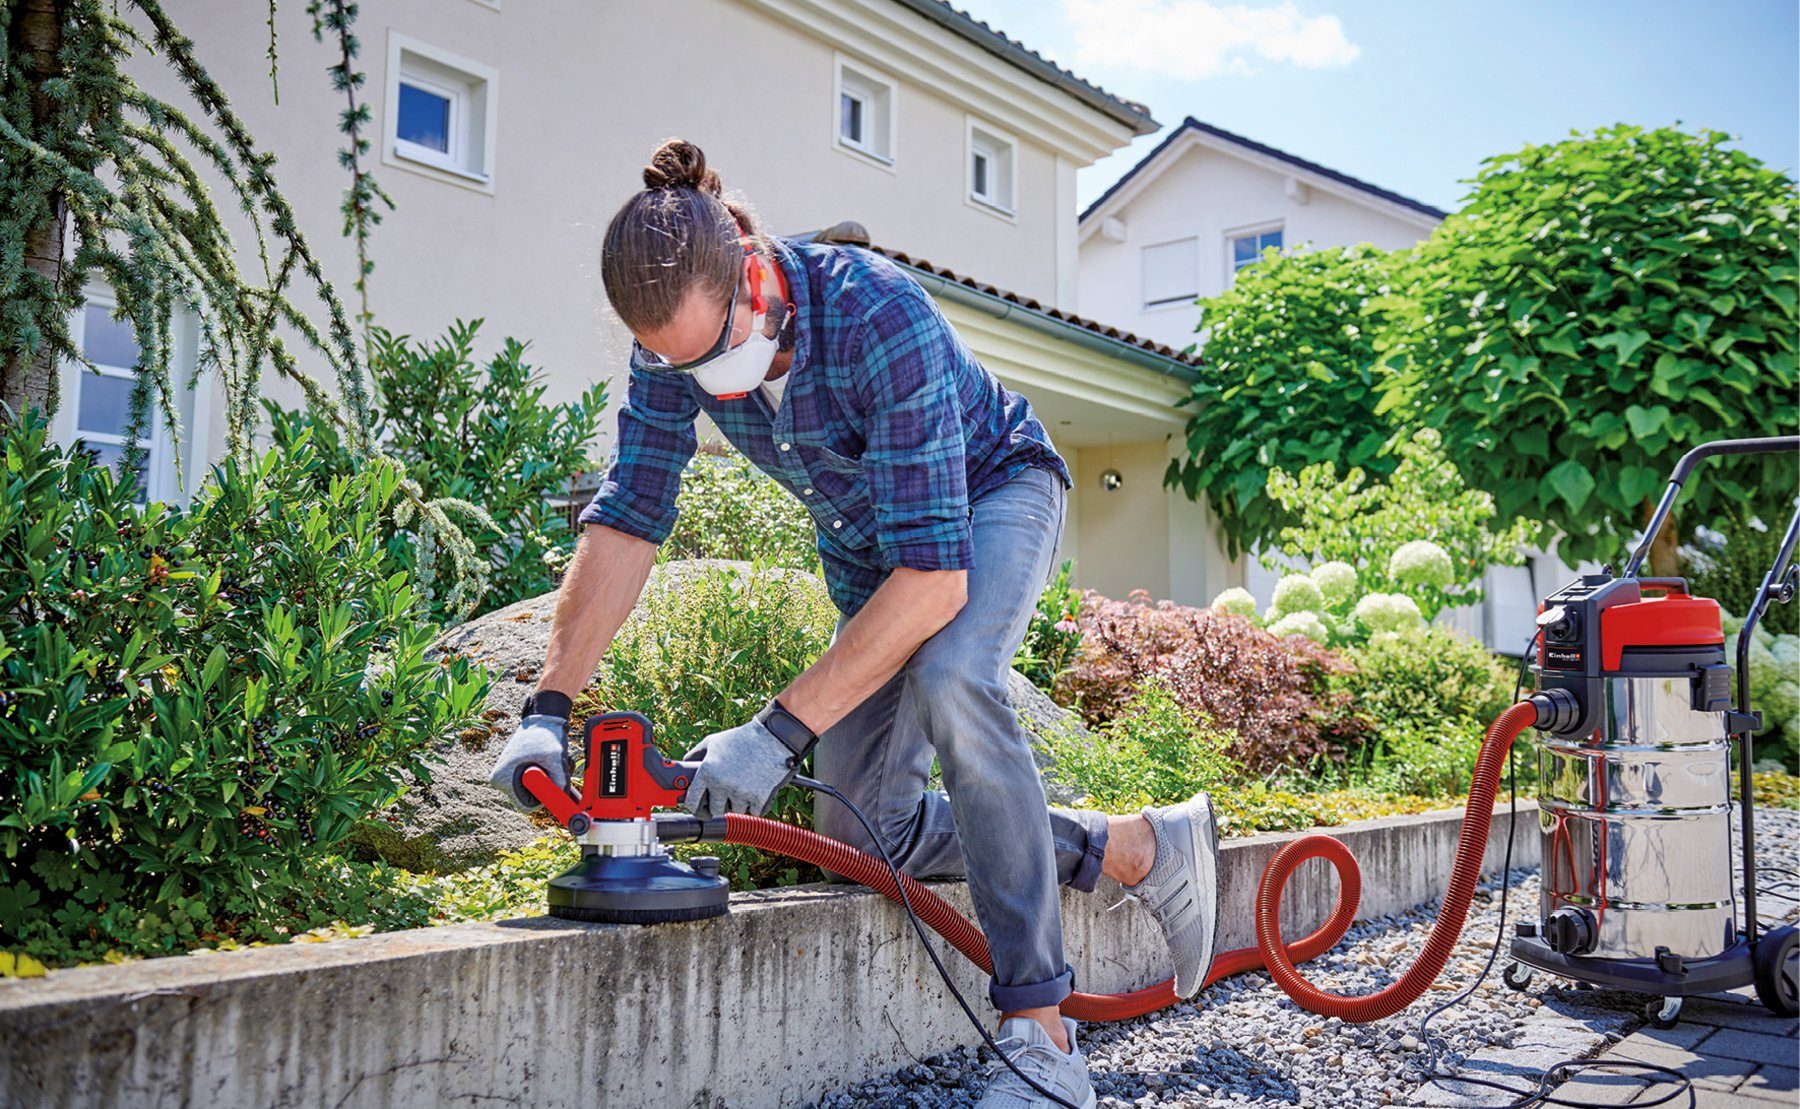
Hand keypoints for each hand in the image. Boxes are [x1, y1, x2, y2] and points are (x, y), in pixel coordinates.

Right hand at [487, 714, 570, 810]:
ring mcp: (510, 773)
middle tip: (560, 770)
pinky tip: (553, 758)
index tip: (556, 787)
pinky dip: (549, 772)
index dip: (544, 798)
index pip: (526, 806)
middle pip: (533, 797)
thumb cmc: (544, 734)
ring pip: (538, 788)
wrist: (543, 714)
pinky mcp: (520, 768)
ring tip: (556, 760)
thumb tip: (564, 799)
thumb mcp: (555, 761)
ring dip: (552, 778)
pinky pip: (538, 779)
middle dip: (549, 786)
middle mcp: (502, 779)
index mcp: (501, 779)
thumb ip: (561, 782)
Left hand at [681, 718, 798, 818]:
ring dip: (738, 803)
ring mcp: (741, 794)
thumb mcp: (713, 741)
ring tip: (743, 786)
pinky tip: (755, 789)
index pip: (692, 802)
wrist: (772, 738)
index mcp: (707, 773)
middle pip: (714, 811)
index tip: (698, 807)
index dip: (694, 807)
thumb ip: (696, 754)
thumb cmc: (742, 739)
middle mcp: (722, 785)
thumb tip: (686, 763)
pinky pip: (752, 812)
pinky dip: (754, 804)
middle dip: (719, 804)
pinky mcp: (759, 798)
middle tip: (725, 796)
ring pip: (734, 810)